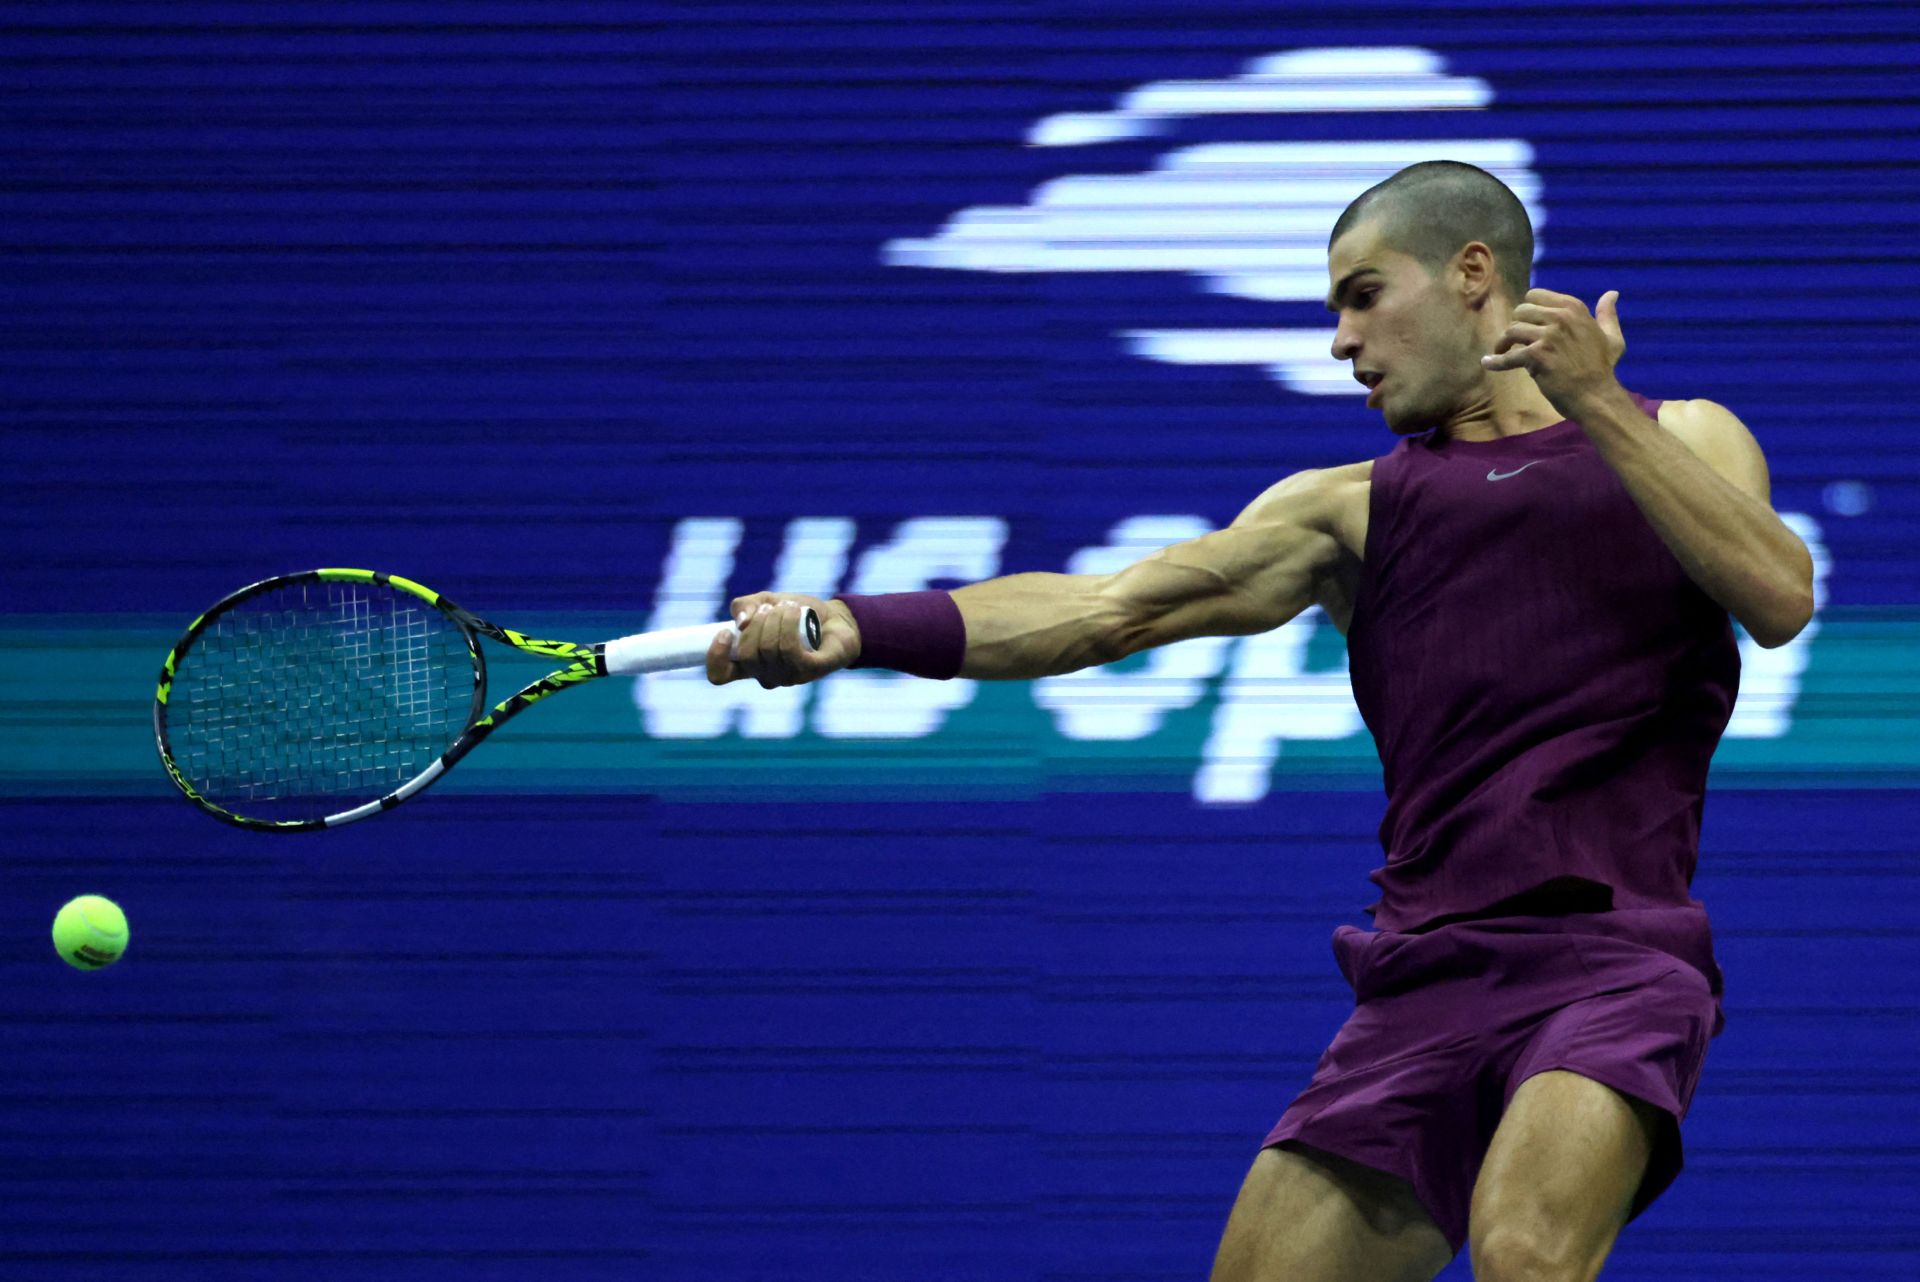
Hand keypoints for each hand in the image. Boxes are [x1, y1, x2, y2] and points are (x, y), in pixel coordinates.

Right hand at [706, 592, 861, 687]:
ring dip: (777, 619)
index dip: (716, 656)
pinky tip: (796, 612)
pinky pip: (790, 650)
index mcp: (748, 663)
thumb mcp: (766, 602)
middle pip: (747, 655)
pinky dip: (789, 624)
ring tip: (789, 606)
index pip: (719, 675)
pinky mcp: (809, 671)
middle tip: (770, 608)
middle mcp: (765, 674)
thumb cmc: (799, 614)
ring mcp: (787, 676)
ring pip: (770, 649)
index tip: (726, 632)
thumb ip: (745, 606)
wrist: (837, 619)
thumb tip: (741, 622)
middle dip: (756, 624)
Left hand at [1480, 289, 1626, 418]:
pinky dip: (1496, 361)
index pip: (1536, 295)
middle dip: (1517, 325)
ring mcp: (1548, 335)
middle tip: (1516, 341)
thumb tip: (1612, 293)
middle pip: (1521, 311)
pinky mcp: (1537, 355)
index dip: (1528, 311)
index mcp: (1574, 308)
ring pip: (1512, 330)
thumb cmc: (1602, 368)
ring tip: (1504, 352)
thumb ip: (1607, 314)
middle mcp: (1560, 317)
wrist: (1596, 396)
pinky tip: (1488, 363)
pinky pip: (1508, 356)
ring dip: (1505, 343)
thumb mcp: (1612, 337)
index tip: (1528, 324)